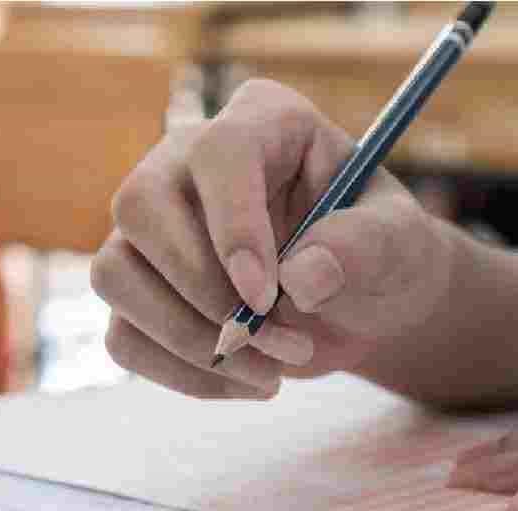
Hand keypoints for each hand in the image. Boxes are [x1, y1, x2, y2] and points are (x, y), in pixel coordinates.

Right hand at [91, 79, 455, 398]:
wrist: (363, 304)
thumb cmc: (381, 254)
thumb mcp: (403, 244)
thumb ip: (365, 247)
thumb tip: (301, 277)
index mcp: (263, 122)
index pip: (219, 153)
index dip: (233, 224)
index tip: (266, 295)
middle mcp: (187, 163)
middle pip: (140, 206)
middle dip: (202, 291)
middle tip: (279, 344)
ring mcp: (152, 228)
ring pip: (114, 274)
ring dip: (187, 340)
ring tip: (271, 372)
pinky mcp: (139, 290)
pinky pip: (124, 336)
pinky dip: (183, 374)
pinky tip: (246, 381)